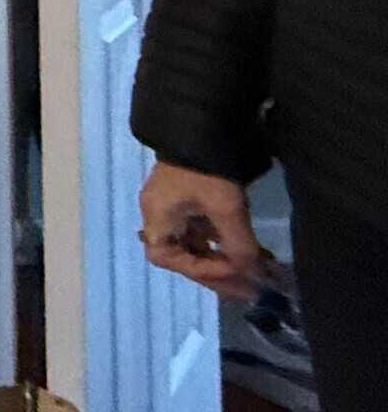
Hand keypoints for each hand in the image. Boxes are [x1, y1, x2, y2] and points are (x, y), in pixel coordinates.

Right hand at [137, 162, 269, 298]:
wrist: (205, 123)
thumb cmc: (208, 170)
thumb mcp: (226, 208)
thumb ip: (238, 244)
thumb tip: (254, 275)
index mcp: (158, 219)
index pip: (170, 259)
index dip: (201, 271)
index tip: (234, 274)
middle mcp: (159, 215)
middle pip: (184, 254)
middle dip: (217, 272)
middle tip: (249, 287)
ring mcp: (173, 205)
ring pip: (196, 243)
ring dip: (222, 257)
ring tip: (254, 270)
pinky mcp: (188, 196)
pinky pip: (203, 228)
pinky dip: (223, 240)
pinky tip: (246, 247)